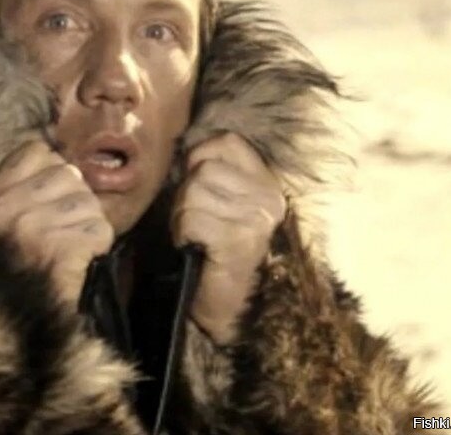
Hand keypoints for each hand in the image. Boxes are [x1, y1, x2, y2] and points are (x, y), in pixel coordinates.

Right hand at [0, 140, 114, 306]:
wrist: (17, 322)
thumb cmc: (20, 265)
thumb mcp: (8, 217)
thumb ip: (30, 182)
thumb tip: (70, 164)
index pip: (37, 151)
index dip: (52, 173)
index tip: (47, 202)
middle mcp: (7, 209)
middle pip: (69, 174)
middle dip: (75, 201)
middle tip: (61, 231)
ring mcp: (32, 228)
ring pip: (89, 201)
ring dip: (88, 224)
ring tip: (70, 246)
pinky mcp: (60, 249)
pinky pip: (101, 229)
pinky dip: (98, 245)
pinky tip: (80, 260)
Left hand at [171, 132, 285, 345]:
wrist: (231, 309)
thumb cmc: (216, 252)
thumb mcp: (222, 204)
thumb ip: (212, 174)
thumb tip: (184, 151)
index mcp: (268, 183)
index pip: (227, 142)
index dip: (199, 158)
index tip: (199, 189)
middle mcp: (268, 198)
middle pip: (202, 169)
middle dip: (186, 196)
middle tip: (197, 224)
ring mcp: (257, 218)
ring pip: (192, 193)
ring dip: (182, 217)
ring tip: (198, 238)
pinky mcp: (239, 239)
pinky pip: (190, 218)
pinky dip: (183, 234)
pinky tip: (197, 249)